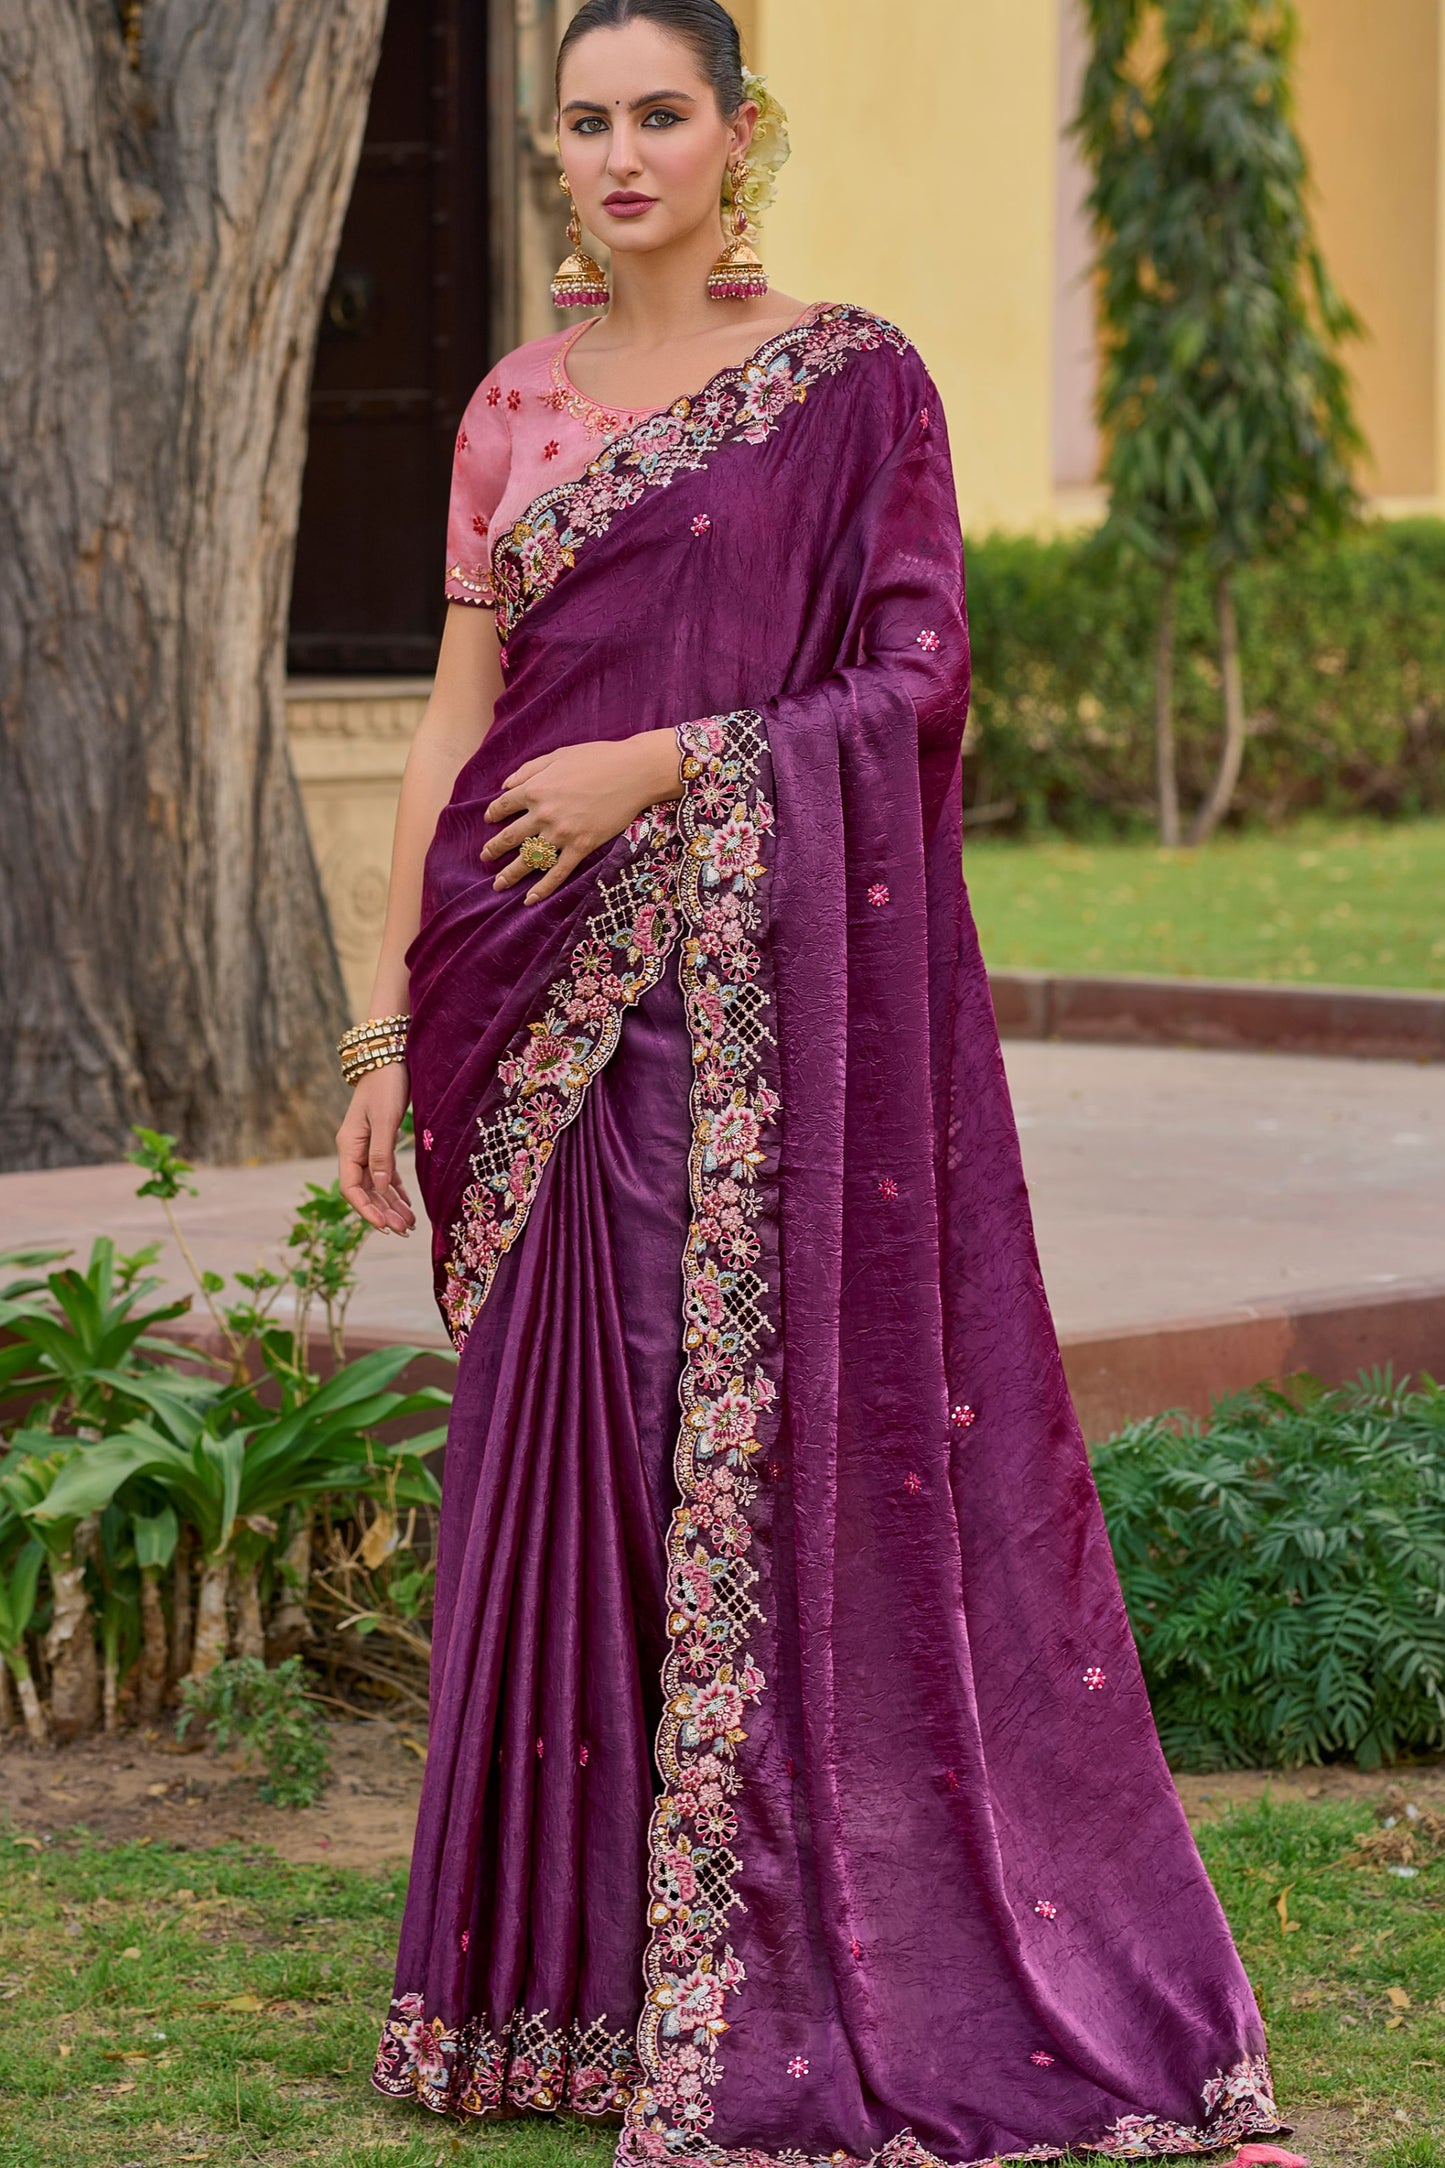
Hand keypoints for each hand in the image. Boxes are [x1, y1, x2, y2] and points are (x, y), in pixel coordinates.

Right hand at [336, 1062, 416, 1234]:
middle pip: (366, 1190)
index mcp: (349, 1146)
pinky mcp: (380, 1141)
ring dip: (391, 1204)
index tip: (385, 1227)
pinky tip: (407, 1204)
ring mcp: (366, 1146)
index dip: (367, 1210)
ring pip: (377, 1184)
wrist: (388, 1056)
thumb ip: (382, 1153)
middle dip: (383, 1212)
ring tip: (410, 1224)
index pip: (352, 1188)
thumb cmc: (386, 1084)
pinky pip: (386, 1172)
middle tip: (405, 1231)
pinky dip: (396, 1189)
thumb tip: (381, 1187)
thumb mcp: (385, 1120)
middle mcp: (354, 1150)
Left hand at [481, 731, 682, 903]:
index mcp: (535, 789)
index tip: (490, 820)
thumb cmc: (597, 758)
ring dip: (510, 874)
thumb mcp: (558, 755)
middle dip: (494, 849)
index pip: (503, 805)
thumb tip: (505, 785)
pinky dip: (543, 888)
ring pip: (529, 859)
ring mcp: (562, 833)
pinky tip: (530, 899)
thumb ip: (528, 770)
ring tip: (499, 884)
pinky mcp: (581, 846)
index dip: (493, 814)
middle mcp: (543, 814)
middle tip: (485, 857)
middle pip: (510, 837)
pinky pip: (558, 872)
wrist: (633, 772)